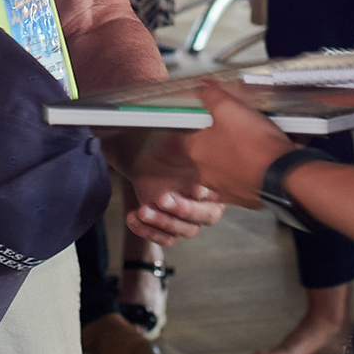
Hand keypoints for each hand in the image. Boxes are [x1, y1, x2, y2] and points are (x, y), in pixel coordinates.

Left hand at [105, 133, 223, 244]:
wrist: (146, 157)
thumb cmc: (168, 145)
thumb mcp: (180, 136)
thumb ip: (191, 128)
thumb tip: (197, 114)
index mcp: (218, 182)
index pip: (221, 194)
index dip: (208, 193)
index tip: (194, 187)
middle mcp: (208, 204)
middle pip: (205, 216)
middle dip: (184, 209)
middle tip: (163, 198)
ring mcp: (189, 219)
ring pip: (184, 231)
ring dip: (162, 222)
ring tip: (143, 210)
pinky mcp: (170, 229)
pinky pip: (165, 239)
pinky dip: (148, 232)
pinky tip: (133, 217)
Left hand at [186, 81, 298, 211]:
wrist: (284, 176)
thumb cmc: (256, 146)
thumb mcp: (230, 108)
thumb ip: (212, 95)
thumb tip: (203, 86)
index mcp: (197, 150)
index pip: (188, 129)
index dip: (202, 117)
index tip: (214, 112)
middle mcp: (206, 172)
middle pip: (209, 146)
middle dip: (223, 134)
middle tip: (240, 123)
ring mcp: (224, 186)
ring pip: (227, 162)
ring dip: (238, 151)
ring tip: (256, 139)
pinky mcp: (243, 195)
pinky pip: (244, 176)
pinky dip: (252, 167)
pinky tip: (264, 156)